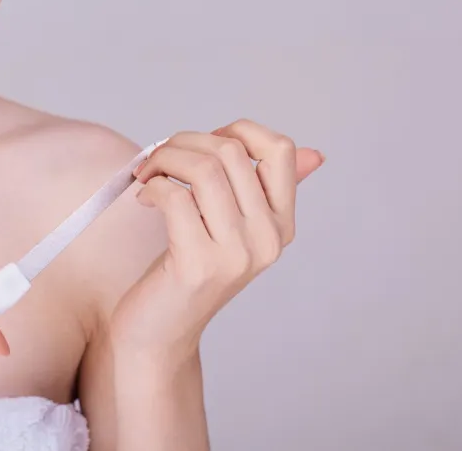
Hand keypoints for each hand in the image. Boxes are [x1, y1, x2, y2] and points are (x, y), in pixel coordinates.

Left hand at [111, 119, 324, 361]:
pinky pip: (175, 196)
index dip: (238, 131)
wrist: (162, 330)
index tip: (203, 145)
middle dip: (184, 142)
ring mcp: (237, 254)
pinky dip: (152, 187)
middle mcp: (268, 239)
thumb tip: (316, 155)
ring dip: (163, 159)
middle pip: (231, 151)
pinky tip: (145, 198)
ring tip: (148, 174)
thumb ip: (264, 191)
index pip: (281, 149)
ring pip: (203, 169)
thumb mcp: (233, 227)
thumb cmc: (190, 269)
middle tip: (157, 159)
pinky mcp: (199, 264)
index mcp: (282, 224)